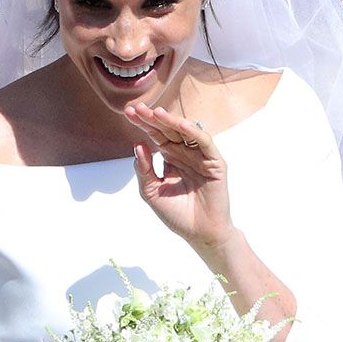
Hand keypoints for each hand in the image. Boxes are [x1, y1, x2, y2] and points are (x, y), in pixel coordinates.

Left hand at [125, 103, 233, 250]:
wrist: (199, 233)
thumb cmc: (177, 214)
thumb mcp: (152, 191)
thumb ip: (143, 170)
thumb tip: (138, 144)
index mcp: (171, 158)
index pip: (156, 136)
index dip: (143, 124)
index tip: (128, 112)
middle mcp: (185, 154)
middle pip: (168, 131)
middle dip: (152, 119)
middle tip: (137, 108)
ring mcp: (200, 157)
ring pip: (185, 132)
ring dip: (171, 121)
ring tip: (155, 112)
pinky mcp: (215, 163)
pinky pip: (204, 143)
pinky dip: (193, 132)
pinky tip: (180, 124)